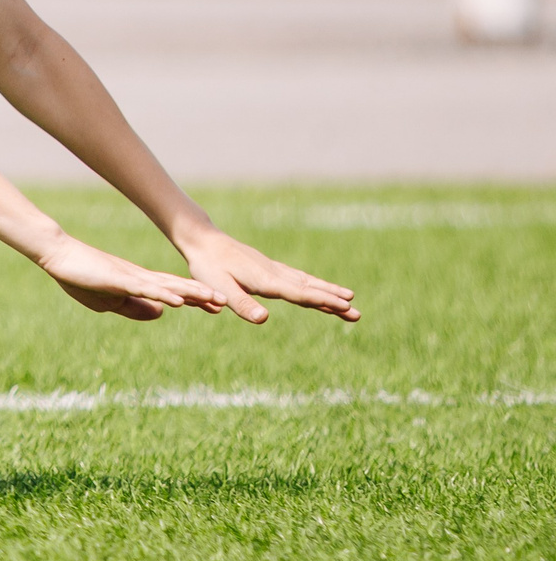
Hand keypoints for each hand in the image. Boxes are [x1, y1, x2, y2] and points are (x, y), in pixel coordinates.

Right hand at [37, 234, 231, 320]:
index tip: (218, 306)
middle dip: (202, 295)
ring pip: (167, 286)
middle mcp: (140, 278)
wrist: (58, 255)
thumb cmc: (79, 277)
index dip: (195, 299)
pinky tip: (179, 300)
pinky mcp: (119, 278)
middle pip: (177, 287)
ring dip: (191, 293)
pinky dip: (164, 294)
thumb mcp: (109, 302)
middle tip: (228, 302)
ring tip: (214, 299)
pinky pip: (146, 288)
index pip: (172, 292)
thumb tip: (160, 314)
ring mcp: (131, 277)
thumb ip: (135, 307)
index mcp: (138, 284)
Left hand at [176, 226, 359, 323]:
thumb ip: (241, 303)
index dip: (323, 301)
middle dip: (334, 301)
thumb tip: (264, 320)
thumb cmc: (207, 266)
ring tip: (349, 300)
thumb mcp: (220, 288)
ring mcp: (272, 270)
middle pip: (310, 289)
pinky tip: (319, 288)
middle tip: (358, 314)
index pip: (300, 293)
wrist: (202, 240)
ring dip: (328, 292)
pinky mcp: (267, 268)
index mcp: (266, 280)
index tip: (346, 307)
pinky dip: (313, 285)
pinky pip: (297, 279)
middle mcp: (274, 274)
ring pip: (306, 282)